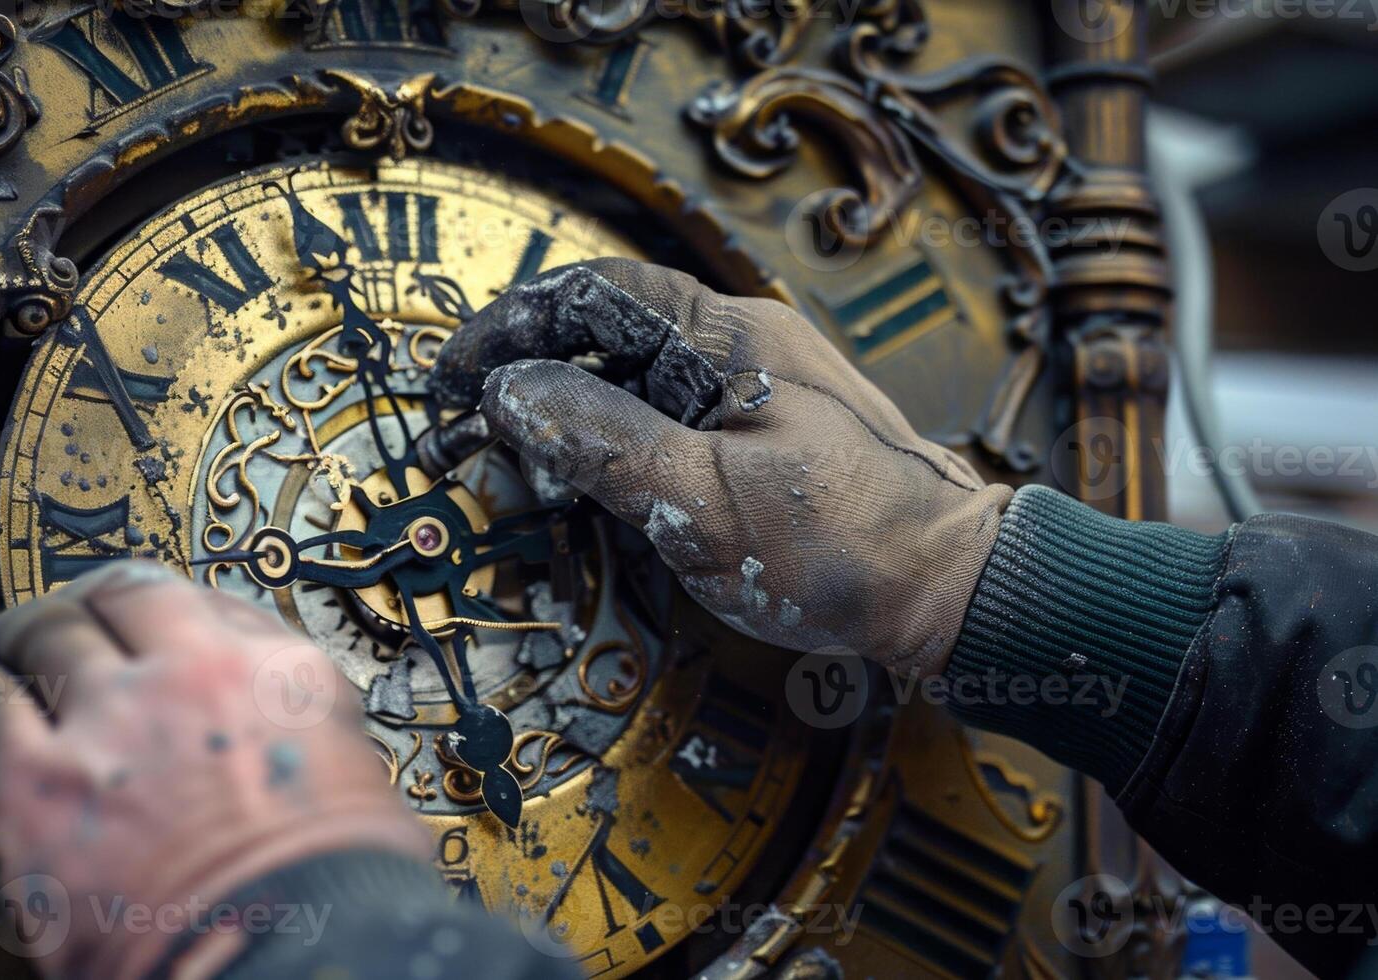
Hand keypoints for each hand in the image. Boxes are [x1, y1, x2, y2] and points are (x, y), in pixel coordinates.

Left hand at [0, 561, 427, 978]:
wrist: (295, 966)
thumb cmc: (337, 903)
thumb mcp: (356, 789)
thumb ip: (305, 740)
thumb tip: (275, 747)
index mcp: (280, 678)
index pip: (211, 603)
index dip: (170, 613)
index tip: (153, 629)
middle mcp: (193, 677)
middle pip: (122, 597)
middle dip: (92, 609)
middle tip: (70, 629)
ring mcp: (111, 720)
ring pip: (44, 630)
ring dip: (19, 636)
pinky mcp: (33, 782)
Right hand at [429, 258, 1010, 676]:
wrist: (949, 592)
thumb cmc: (843, 546)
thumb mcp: (704, 498)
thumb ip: (602, 441)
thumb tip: (513, 392)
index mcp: (731, 336)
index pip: (599, 293)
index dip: (515, 324)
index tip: (458, 370)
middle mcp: (741, 347)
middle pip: (611, 332)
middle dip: (533, 369)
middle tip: (470, 417)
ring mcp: (751, 391)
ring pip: (634, 379)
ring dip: (568, 410)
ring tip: (512, 456)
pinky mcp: (758, 436)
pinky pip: (666, 419)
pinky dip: (612, 443)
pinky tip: (586, 483)